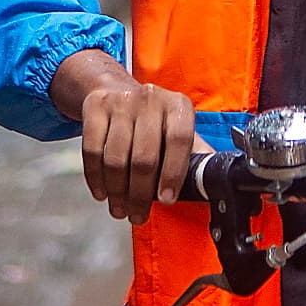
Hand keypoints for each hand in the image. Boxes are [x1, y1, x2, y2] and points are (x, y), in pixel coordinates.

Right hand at [51, 49, 198, 222]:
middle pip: (144, 156)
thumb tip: (212, 185)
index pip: (179, 140)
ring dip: (117, 192)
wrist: (118, 91)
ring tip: (120, 209)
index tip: (166, 199)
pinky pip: (93, 151)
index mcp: (178, 106)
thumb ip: (196, 156)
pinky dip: (96, 178)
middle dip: (140, 195)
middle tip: (138, 215)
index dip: (173, 173)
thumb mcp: (179, 130)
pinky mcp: (96, 107)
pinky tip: (102, 192)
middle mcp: (152, 98)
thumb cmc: (155, 121)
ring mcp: (122, 101)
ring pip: (116, 158)